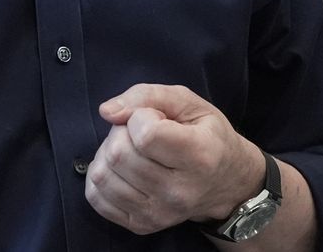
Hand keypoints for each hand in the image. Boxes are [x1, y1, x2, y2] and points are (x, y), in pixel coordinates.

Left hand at [86, 84, 264, 234]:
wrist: (226, 183)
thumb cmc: (206, 136)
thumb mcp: (188, 102)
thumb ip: (146, 96)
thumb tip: (106, 112)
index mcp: (199, 156)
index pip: (145, 134)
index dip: (140, 117)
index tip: (155, 119)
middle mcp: (180, 192)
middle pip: (118, 155)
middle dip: (120, 133)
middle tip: (139, 133)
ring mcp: (159, 213)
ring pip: (102, 175)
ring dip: (107, 153)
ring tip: (130, 150)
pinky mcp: (142, 225)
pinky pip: (96, 197)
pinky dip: (99, 177)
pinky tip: (121, 170)